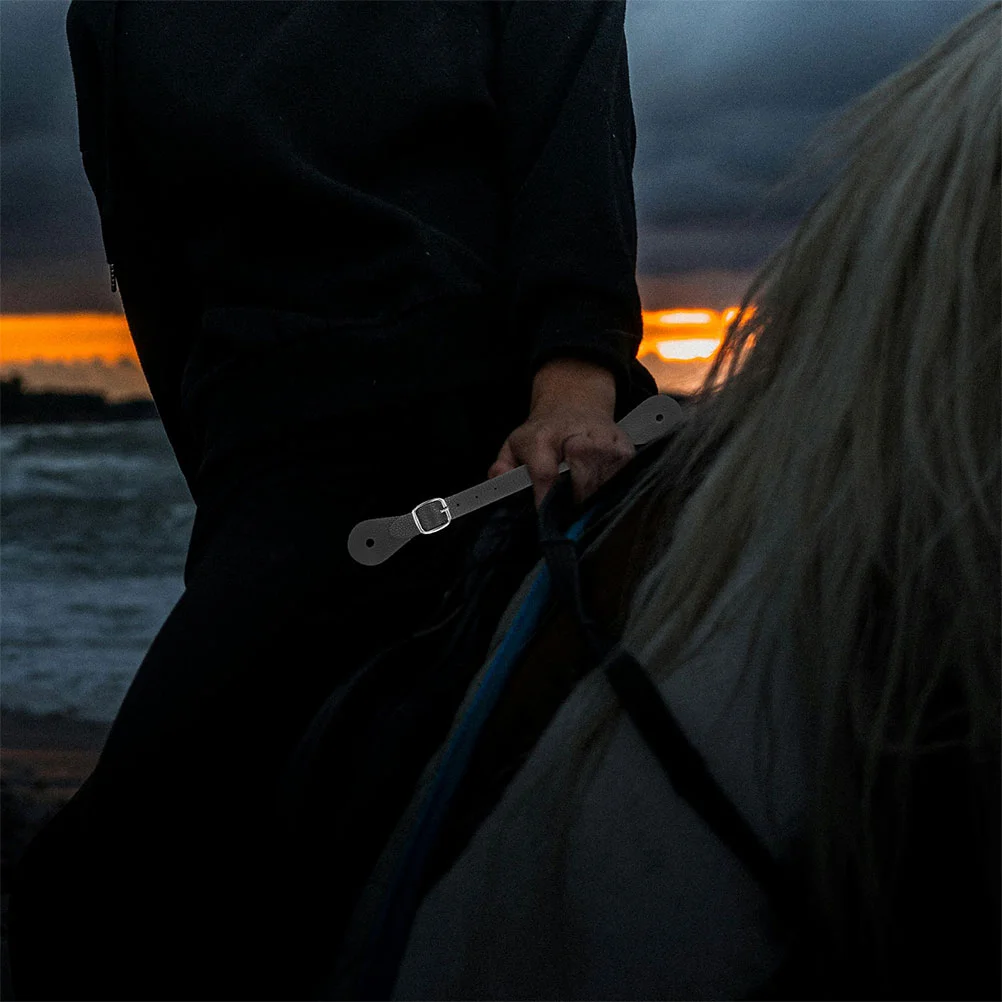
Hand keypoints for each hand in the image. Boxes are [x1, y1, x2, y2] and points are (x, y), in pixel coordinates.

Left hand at [487, 358, 635, 509]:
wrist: (576, 405)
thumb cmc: (544, 433)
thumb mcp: (516, 444)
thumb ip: (504, 466)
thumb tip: (497, 478)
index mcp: (545, 437)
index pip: (546, 473)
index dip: (546, 499)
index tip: (545, 516)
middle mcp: (579, 437)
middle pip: (580, 484)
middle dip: (571, 505)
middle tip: (564, 517)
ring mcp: (606, 444)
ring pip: (600, 488)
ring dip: (589, 500)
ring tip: (578, 499)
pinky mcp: (626, 451)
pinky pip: (618, 483)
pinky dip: (607, 492)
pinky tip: (597, 488)